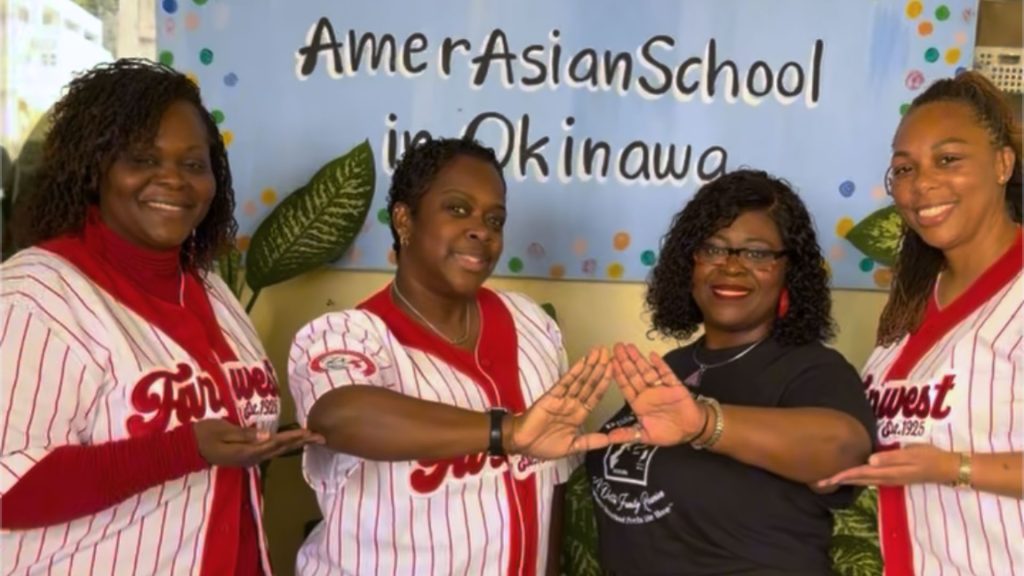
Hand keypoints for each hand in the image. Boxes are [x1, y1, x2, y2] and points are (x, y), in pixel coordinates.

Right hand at [193, 419, 325, 467]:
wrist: (188, 447)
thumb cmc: (204, 434)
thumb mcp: (222, 430)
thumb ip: (244, 434)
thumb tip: (266, 435)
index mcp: (246, 451)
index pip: (274, 443)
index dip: (293, 438)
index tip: (308, 433)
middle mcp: (251, 457)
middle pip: (281, 449)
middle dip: (301, 442)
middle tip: (321, 437)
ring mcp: (249, 458)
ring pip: (277, 451)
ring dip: (296, 444)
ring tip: (312, 439)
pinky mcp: (247, 455)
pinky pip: (270, 451)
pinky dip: (284, 446)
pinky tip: (292, 443)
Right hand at [509, 347, 612, 458]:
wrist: (522, 444)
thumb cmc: (544, 445)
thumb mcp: (573, 447)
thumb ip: (592, 441)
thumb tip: (611, 440)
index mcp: (579, 414)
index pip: (595, 395)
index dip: (605, 382)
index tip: (615, 369)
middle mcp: (573, 403)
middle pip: (590, 383)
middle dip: (600, 368)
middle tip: (608, 352)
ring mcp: (563, 398)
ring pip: (580, 380)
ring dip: (590, 366)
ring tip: (599, 352)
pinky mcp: (552, 396)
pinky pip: (565, 383)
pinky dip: (574, 372)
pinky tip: (583, 361)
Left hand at [605, 343, 705, 445]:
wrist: (690, 430)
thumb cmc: (668, 432)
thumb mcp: (645, 436)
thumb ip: (627, 435)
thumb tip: (608, 439)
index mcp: (638, 403)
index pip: (625, 386)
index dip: (617, 375)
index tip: (609, 363)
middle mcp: (647, 392)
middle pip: (633, 374)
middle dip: (625, 361)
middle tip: (616, 347)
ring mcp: (660, 387)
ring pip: (647, 371)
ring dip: (638, 359)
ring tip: (629, 347)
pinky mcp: (674, 385)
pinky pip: (666, 373)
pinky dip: (660, 365)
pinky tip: (652, 355)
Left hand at [816, 444, 958, 487]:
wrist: (945, 468)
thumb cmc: (929, 458)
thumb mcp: (911, 455)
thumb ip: (891, 458)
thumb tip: (870, 461)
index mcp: (887, 472)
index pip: (859, 474)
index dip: (841, 475)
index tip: (825, 478)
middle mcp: (885, 478)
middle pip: (856, 480)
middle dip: (837, 481)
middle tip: (816, 482)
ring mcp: (889, 479)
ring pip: (861, 481)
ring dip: (845, 481)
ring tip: (828, 480)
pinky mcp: (892, 476)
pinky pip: (869, 479)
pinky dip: (856, 478)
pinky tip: (851, 476)